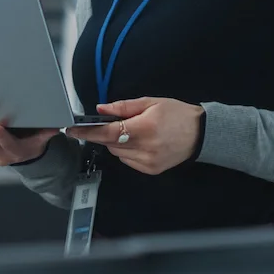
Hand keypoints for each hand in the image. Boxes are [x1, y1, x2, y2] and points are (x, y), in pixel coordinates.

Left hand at [67, 98, 203, 175]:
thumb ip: (123, 107)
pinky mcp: (151, 170)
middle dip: (106, 133)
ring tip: (134, 131)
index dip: (87, 132)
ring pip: (117, 153)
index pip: (107, 133)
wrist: (202, 134)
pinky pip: (127, 161)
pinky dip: (127, 151)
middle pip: (110, 143)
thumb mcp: (151, 103)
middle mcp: (145, 148)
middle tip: (118, 123)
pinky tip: (140, 143)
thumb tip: (100, 109)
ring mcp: (148, 162)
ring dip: (117, 142)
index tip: (71, 130)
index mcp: (144, 129)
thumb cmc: (177, 115)